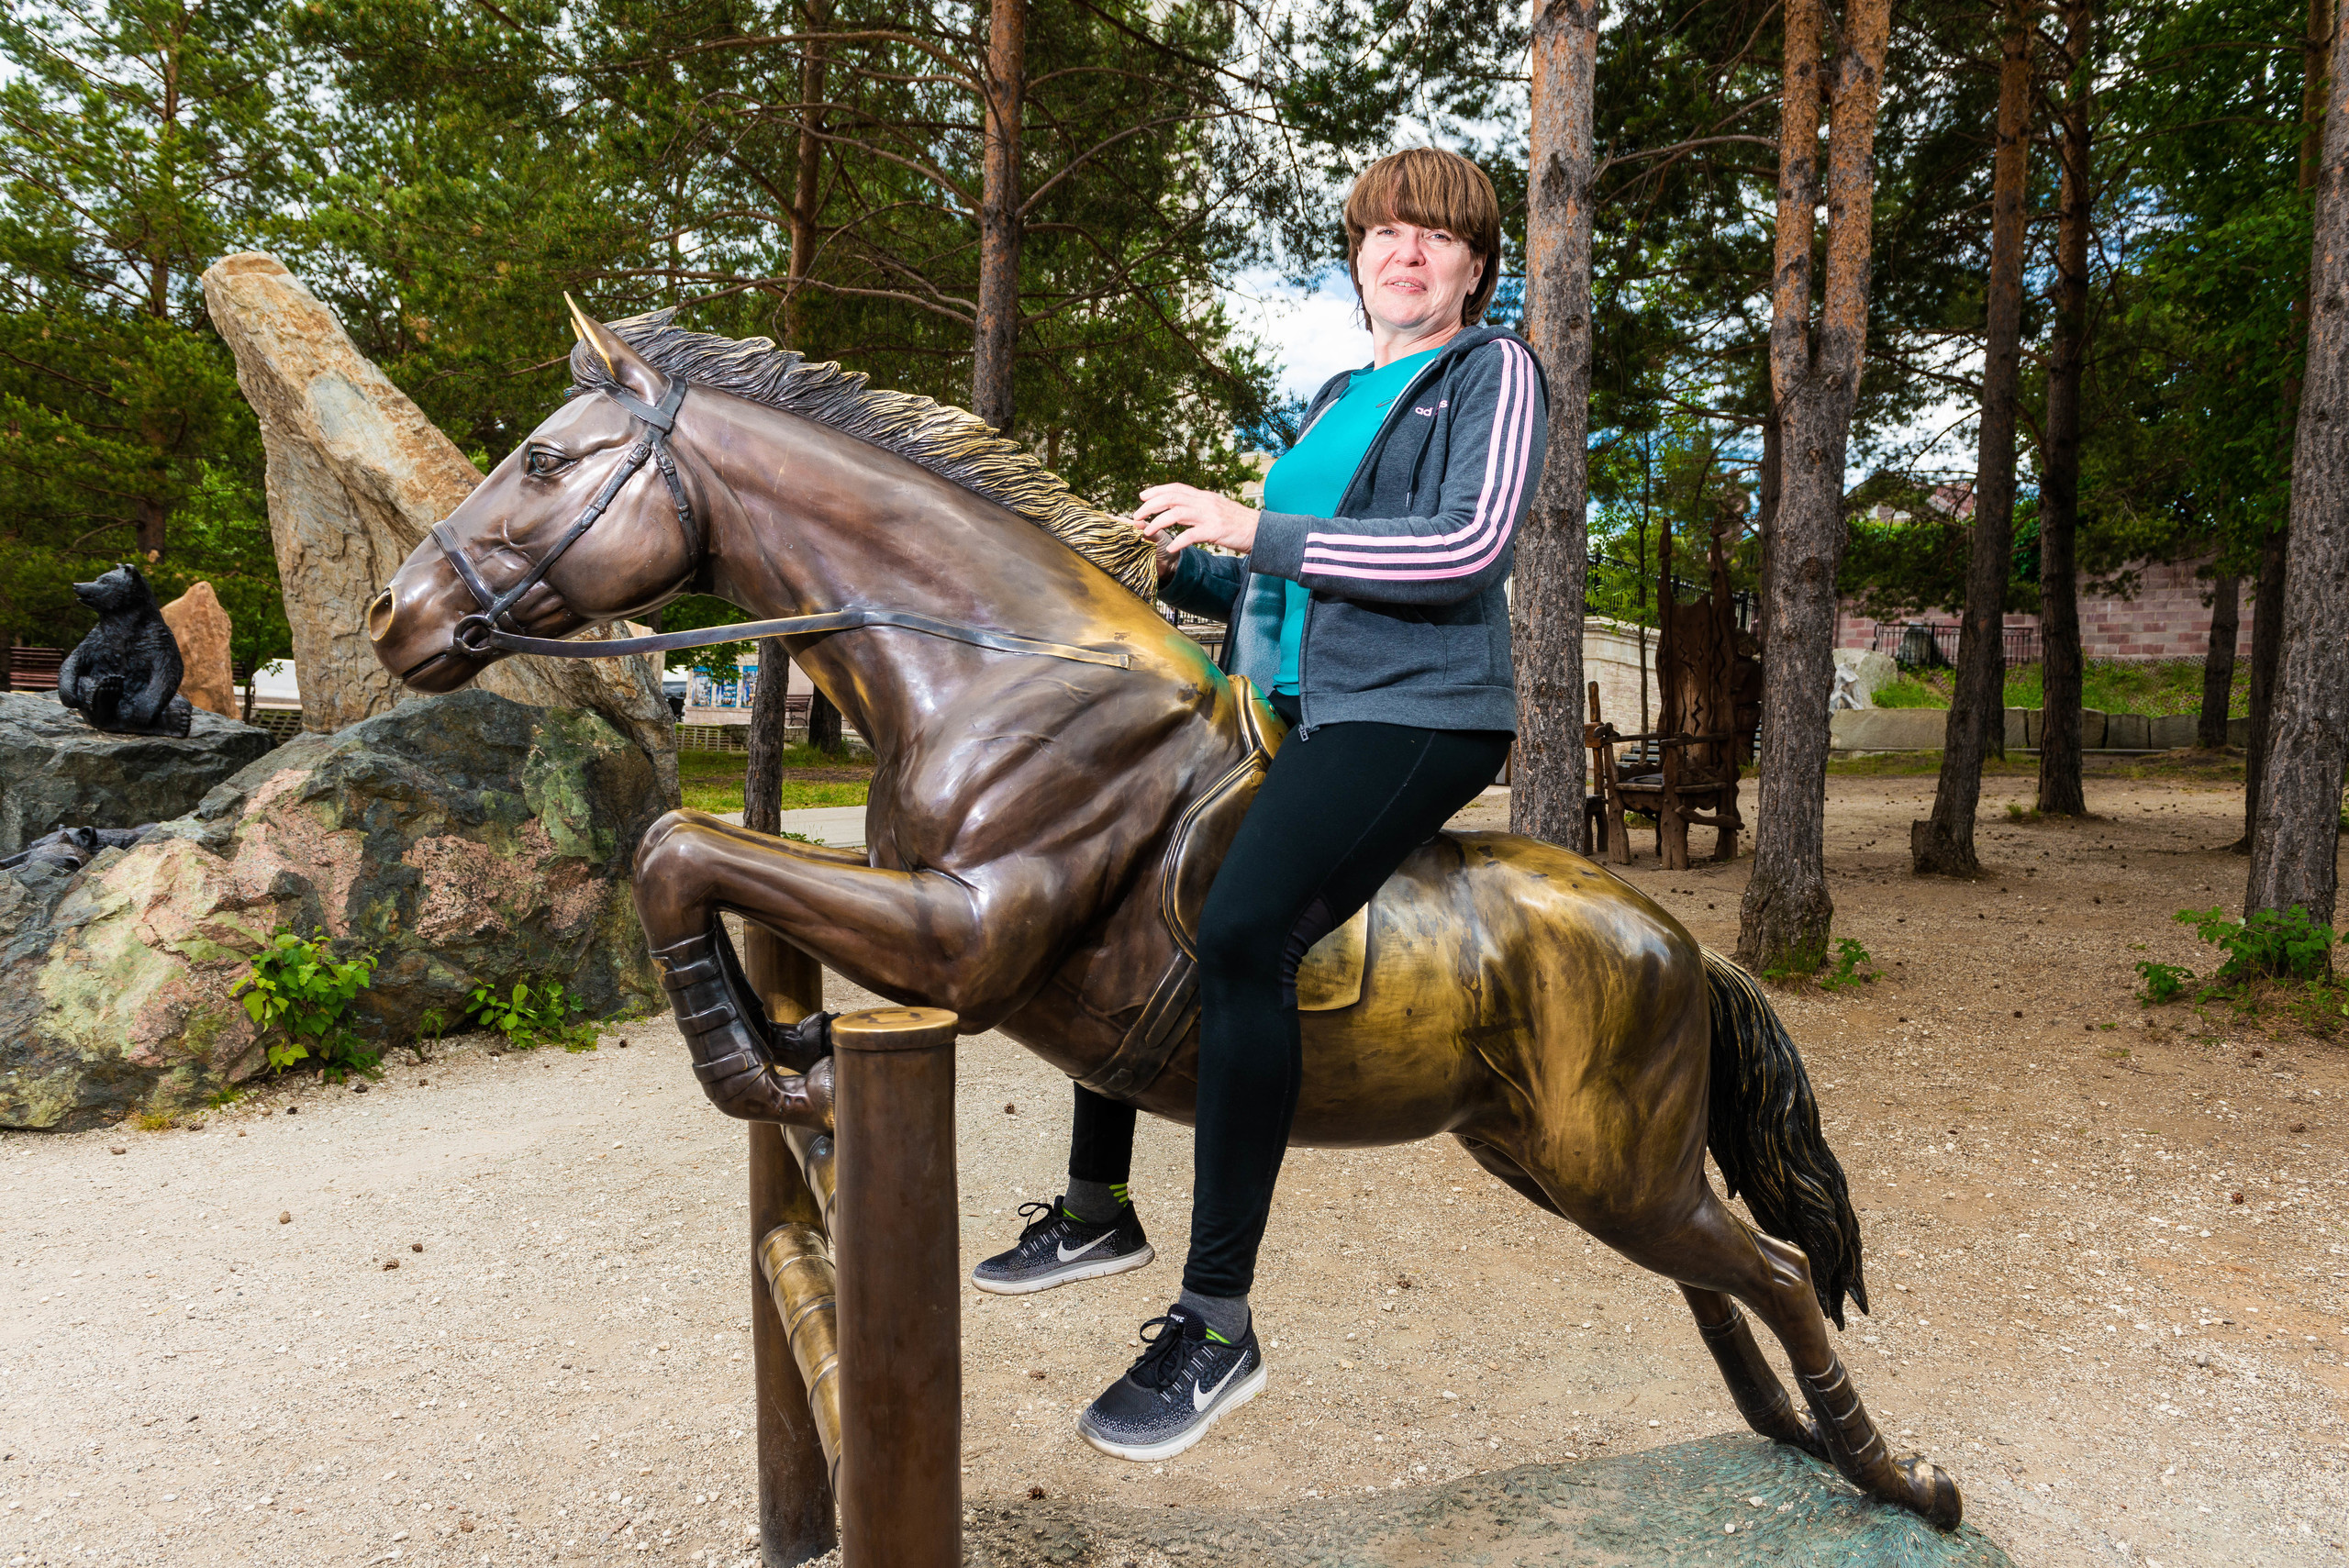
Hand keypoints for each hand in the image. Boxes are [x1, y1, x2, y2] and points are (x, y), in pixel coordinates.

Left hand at [1131, 484, 1258, 566]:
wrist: (1262, 530)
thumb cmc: (1239, 523)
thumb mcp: (1218, 509)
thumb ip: (1201, 507)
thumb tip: (1184, 508)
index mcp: (1205, 497)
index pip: (1177, 488)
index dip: (1157, 490)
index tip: (1142, 495)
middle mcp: (1205, 502)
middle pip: (1171, 498)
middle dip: (1150, 506)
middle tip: (1136, 515)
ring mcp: (1210, 515)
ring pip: (1177, 513)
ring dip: (1158, 522)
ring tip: (1146, 531)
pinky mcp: (1215, 530)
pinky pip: (1192, 535)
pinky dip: (1178, 541)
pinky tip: (1170, 547)